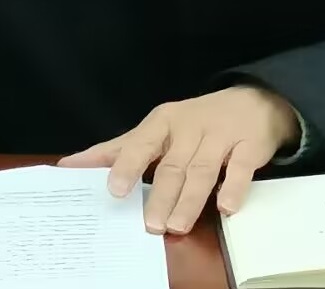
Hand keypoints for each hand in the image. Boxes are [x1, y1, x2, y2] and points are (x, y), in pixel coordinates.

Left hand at [58, 86, 299, 234]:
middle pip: (173, 165)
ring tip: (176, 225)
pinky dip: (232, 187)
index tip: (115, 189)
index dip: (128, 165)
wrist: (254, 100)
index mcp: (164, 122)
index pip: (142, 143)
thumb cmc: (195, 122)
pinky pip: (240, 168)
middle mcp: (191, 127)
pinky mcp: (249, 146)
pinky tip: (225, 207)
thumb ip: (118, 149)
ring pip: (202, 170)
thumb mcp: (157, 129)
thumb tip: (70, 165)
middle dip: (161, 195)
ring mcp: (221, 136)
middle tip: (150, 225)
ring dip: (189, 199)